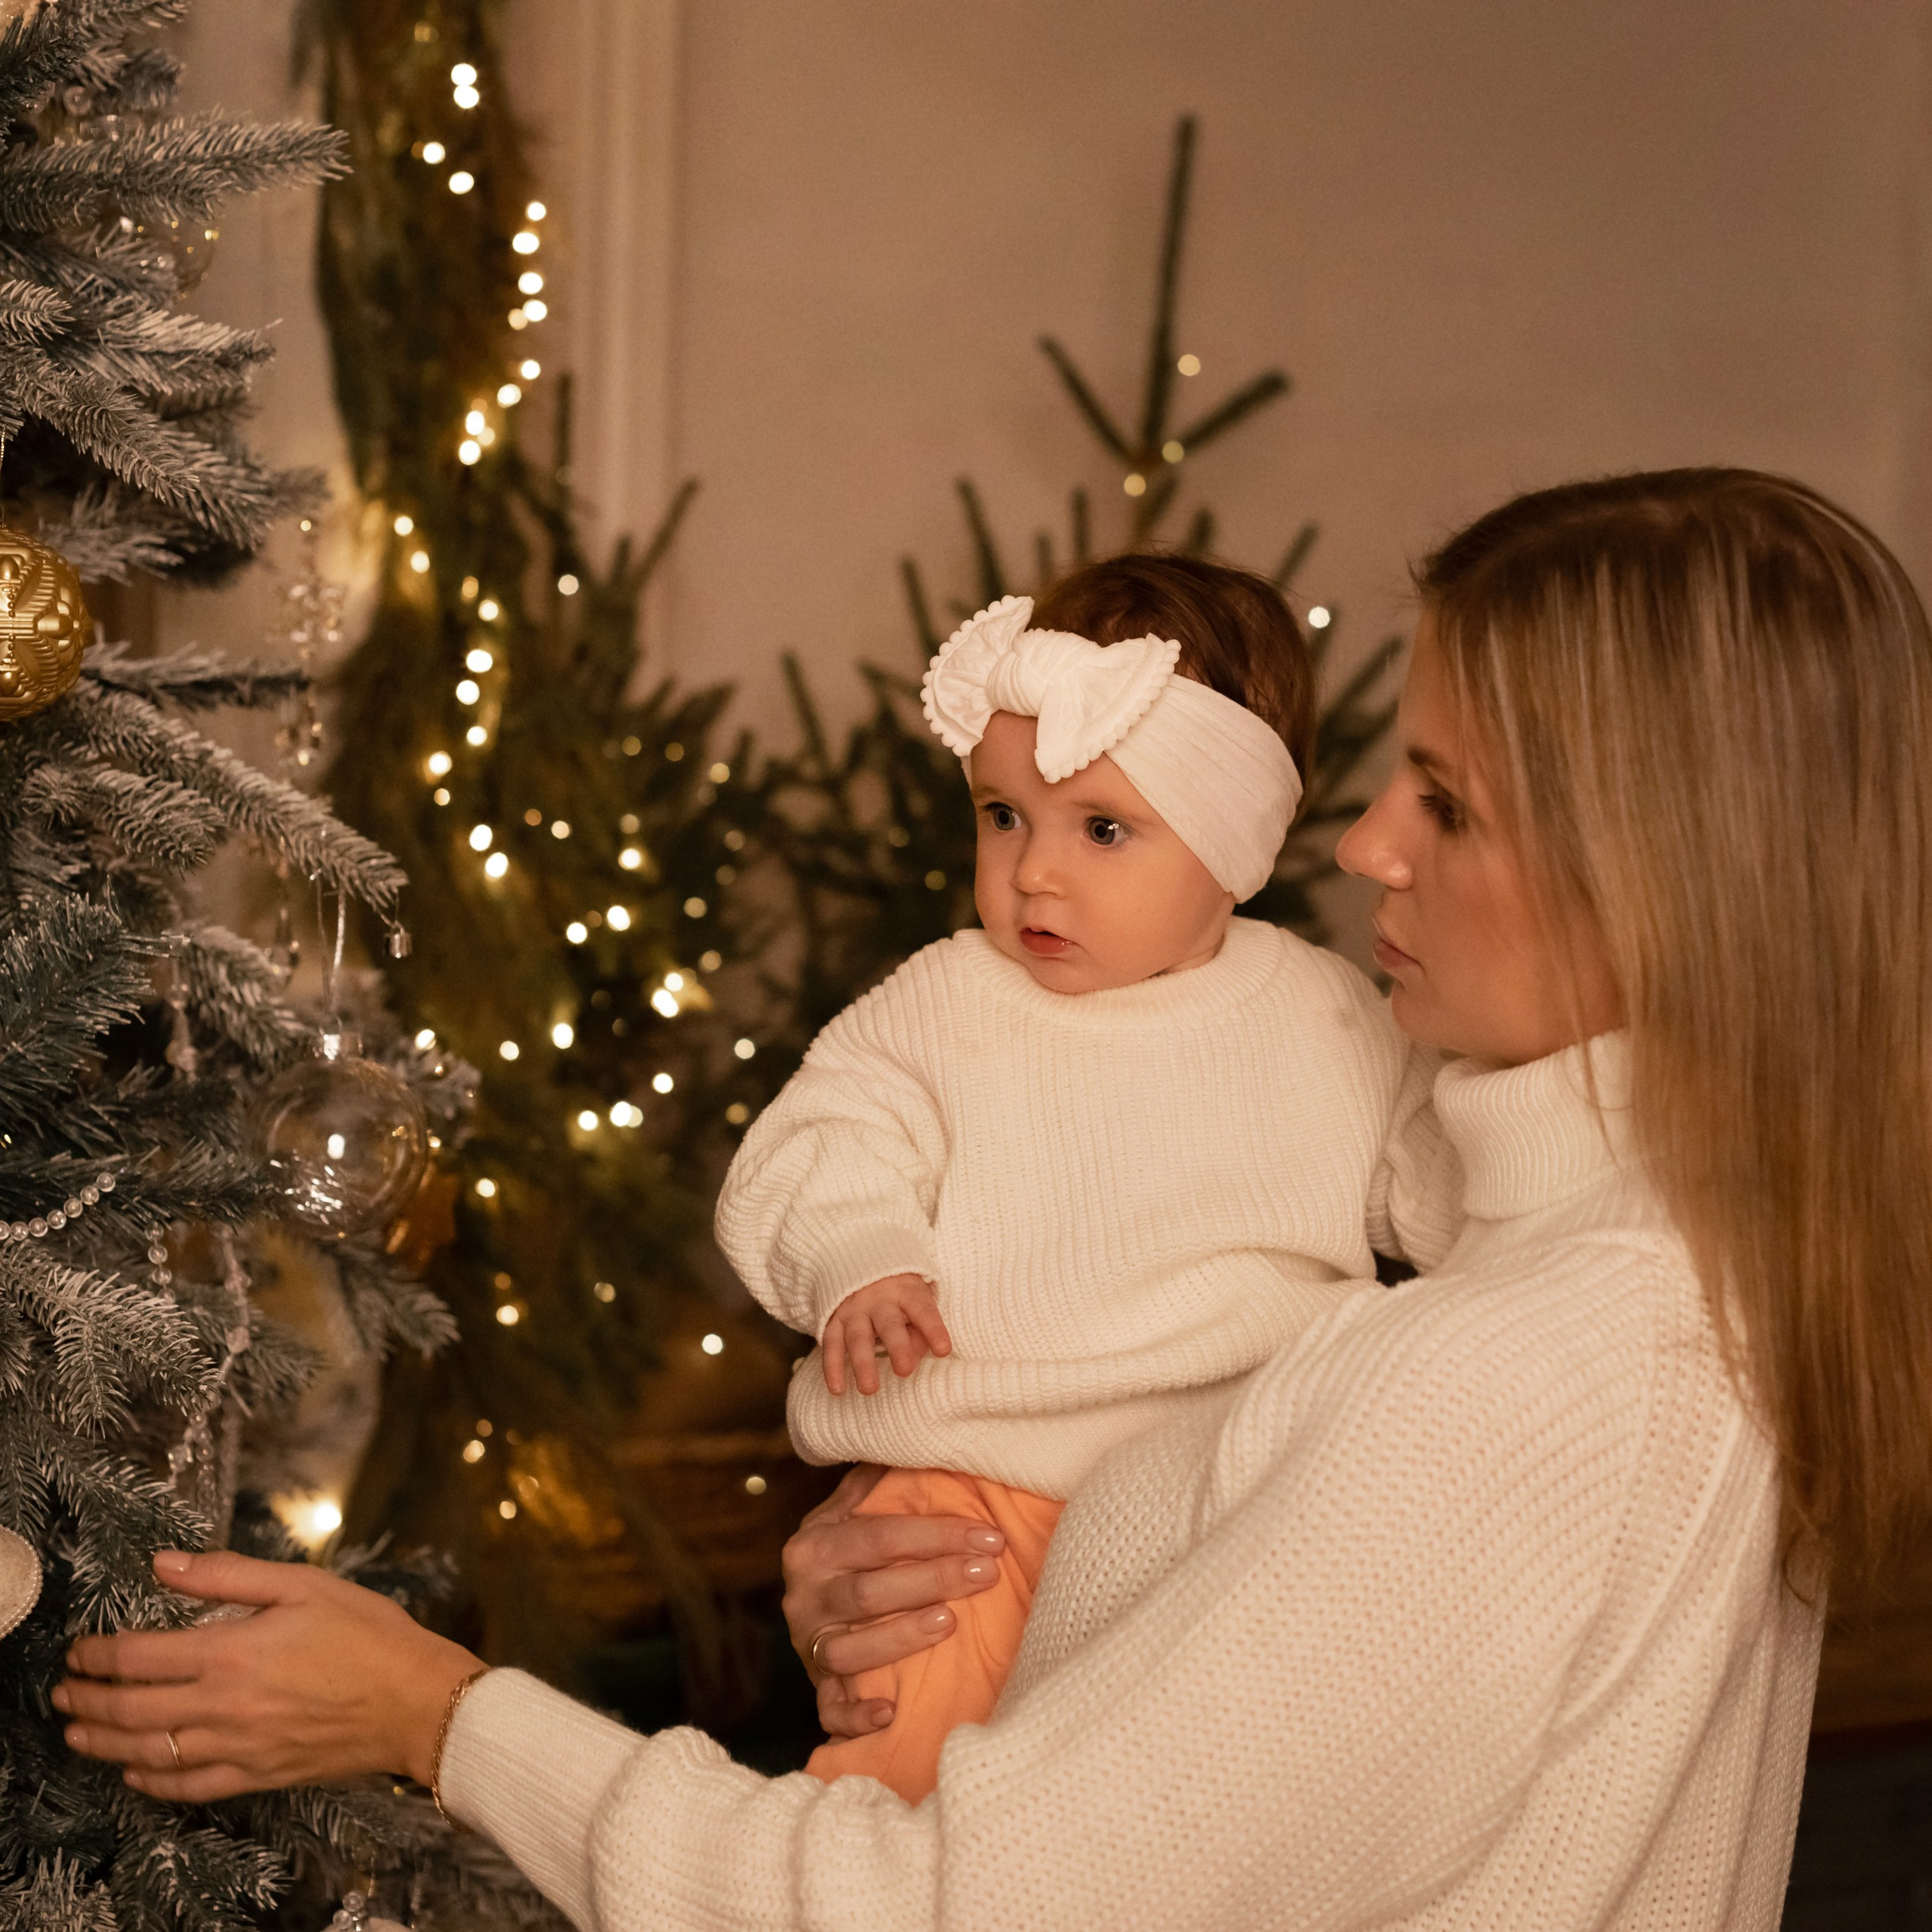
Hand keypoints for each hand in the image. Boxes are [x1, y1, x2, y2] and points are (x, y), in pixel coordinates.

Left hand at [54, 1549, 482, 1802]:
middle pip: (131, 1708)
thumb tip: (166, 1563)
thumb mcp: (303, 1584)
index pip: (139, 1657)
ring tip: (77, 1731)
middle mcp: (223, 1706)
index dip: (98, 1654)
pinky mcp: (255, 1775)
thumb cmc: (367, 1634)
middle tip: (64, 1691)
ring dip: (103, 1742)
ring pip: (148, 1752)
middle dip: (87, 1699)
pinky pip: (187, 1787)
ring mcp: (236, 1747)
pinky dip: (150, 1781)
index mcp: (232, 1652)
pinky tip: (134, 1771)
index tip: (79, 1649)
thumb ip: (228, 1575)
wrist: (414, 1700)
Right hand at [781, 1464, 1003, 1737]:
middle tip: (986, 1572)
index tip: (989, 1536)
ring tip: (950, 1622)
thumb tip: (917, 1433)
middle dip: (933, 1579)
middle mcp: (803, 1597)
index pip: (879, 1536)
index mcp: (814, 1546)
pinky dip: (857, 1715)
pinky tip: (890, 1709)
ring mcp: (808, 1647)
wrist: (813, 1605)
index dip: (936, 1534)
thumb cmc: (853, 1551)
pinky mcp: (817, 1690)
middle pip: (869, 1590)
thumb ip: (878, 1479)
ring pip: (850, 1648)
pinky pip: (830, 1710)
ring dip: (901, 1636)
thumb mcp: (855, 1509)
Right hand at [822, 1272, 952, 1395]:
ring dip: (862, 1363)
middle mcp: (879, 1300)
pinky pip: (831, 1344)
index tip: (943, 1350)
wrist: (862, 1266)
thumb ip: (920, 1332)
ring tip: (869, 1389)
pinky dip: (832, 1367)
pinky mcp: (834, 1320)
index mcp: (906, 1292)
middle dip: (897, 1347)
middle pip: (889, 1323)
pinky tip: (837, 1389)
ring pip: (857, 1336)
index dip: (933, 1329)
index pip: (923, 1310)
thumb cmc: (900, 1295)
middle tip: (904, 1371)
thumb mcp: (917, 1303)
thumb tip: (912, 1360)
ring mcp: (854, 1309)